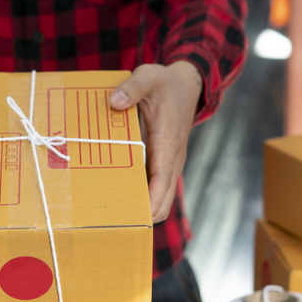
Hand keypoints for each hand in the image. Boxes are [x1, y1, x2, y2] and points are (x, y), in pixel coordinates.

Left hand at [109, 62, 202, 223]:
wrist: (187, 86)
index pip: (163, 178)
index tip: (140, 217)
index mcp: (168, 141)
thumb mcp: (148, 76)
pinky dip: (143, 198)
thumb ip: (132, 88)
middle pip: (163, 198)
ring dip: (143, 209)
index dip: (152, 200)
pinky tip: (120, 200)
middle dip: (144, 214)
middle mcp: (172, 158)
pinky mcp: (163, 164)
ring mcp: (169, 163)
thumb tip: (114, 103)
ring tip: (115, 218)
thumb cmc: (165, 83)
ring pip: (160, 197)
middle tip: (116, 224)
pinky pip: (155, 188)